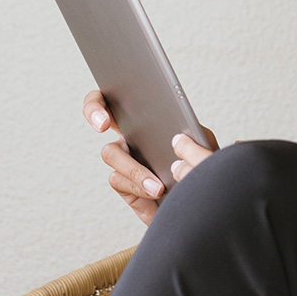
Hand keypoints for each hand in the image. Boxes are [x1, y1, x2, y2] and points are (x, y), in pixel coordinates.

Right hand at [82, 90, 216, 225]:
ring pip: (111, 153)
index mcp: (147, 118)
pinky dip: (139, 185)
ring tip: (157, 185)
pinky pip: (120, 179)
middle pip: (98, 113)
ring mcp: (123, 159)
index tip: (108, 109)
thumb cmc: (199, 167)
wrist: (198, 199)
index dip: (103, 97)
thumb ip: (193, 134)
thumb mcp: (202, 143)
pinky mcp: (124, 184)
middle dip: (94, 111)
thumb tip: (178, 134)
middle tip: (103, 124)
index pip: (118, 95)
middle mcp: (129, 135)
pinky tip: (156, 191)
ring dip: (133, 168)